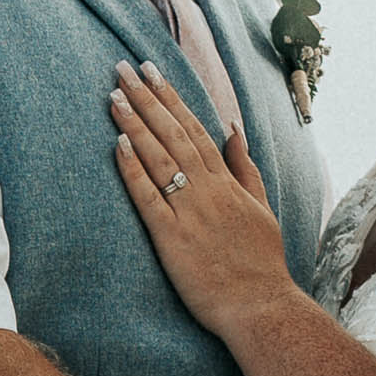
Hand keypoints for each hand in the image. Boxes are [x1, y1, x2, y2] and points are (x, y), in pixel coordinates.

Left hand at [111, 60, 294, 343]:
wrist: (262, 307)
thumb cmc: (261, 263)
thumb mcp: (261, 207)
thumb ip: (246, 167)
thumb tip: (233, 129)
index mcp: (226, 182)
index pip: (194, 128)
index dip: (170, 97)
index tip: (150, 70)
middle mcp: (208, 189)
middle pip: (172, 133)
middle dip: (146, 98)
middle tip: (121, 68)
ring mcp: (189, 212)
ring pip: (159, 157)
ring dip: (135, 124)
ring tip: (113, 96)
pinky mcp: (172, 238)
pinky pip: (149, 197)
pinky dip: (133, 170)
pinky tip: (117, 145)